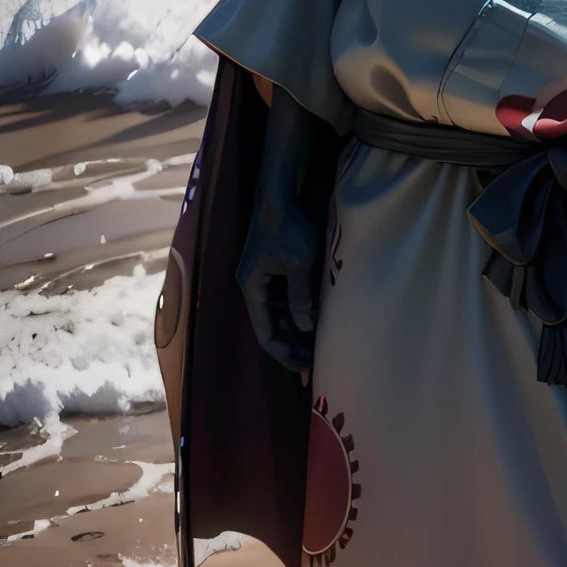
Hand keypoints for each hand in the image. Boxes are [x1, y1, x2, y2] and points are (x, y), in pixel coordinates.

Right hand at [237, 191, 321, 371]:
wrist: (278, 199)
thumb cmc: (287, 229)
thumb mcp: (297, 264)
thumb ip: (300, 297)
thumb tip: (306, 327)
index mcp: (253, 289)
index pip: (265, 331)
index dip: (282, 351)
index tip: (301, 367)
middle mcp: (254, 289)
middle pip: (270, 327)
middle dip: (289, 346)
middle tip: (312, 365)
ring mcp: (263, 282)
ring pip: (277, 316)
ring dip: (293, 333)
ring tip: (314, 350)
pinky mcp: (273, 274)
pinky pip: (283, 303)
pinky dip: (295, 316)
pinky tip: (311, 326)